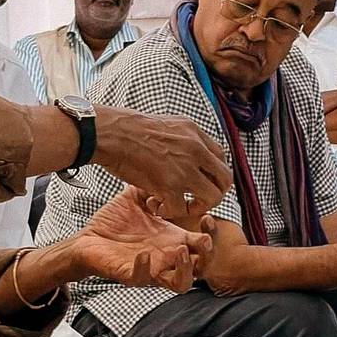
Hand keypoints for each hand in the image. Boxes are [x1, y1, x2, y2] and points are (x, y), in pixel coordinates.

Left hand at [74, 186, 213, 292]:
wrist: (87, 237)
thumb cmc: (114, 222)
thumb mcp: (137, 199)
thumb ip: (153, 185)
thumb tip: (164, 168)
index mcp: (171, 239)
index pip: (203, 242)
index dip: (210, 232)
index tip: (206, 216)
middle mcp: (166, 257)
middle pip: (202, 267)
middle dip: (209, 254)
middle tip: (203, 238)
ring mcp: (151, 269)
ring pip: (181, 283)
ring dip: (186, 269)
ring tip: (180, 251)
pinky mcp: (130, 275)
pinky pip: (143, 279)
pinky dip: (145, 268)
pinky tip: (143, 254)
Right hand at [92, 109, 232, 217]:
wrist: (111, 133)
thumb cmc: (128, 129)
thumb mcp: (167, 123)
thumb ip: (183, 138)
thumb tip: (187, 149)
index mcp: (195, 134)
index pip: (221, 158)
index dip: (212, 175)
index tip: (199, 182)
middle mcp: (196, 150)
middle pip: (224, 179)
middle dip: (212, 194)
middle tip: (194, 199)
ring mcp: (185, 168)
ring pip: (212, 197)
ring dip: (196, 207)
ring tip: (178, 206)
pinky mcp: (169, 185)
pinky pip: (182, 208)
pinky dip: (170, 212)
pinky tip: (156, 206)